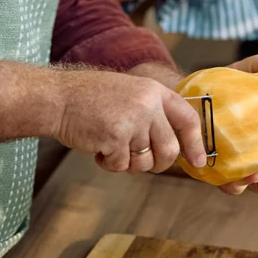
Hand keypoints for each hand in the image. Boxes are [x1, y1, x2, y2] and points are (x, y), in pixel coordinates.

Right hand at [52, 67, 207, 175]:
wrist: (59, 98)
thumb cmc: (91, 99)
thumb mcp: (130, 93)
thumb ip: (153, 113)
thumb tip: (176, 147)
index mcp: (154, 91)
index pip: (187, 119)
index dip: (195, 143)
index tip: (198, 161)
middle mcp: (148, 104)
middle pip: (170, 150)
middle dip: (157, 164)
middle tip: (139, 161)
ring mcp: (133, 120)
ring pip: (145, 162)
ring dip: (128, 163)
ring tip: (111, 147)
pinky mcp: (115, 137)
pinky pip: (122, 166)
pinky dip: (109, 164)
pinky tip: (97, 148)